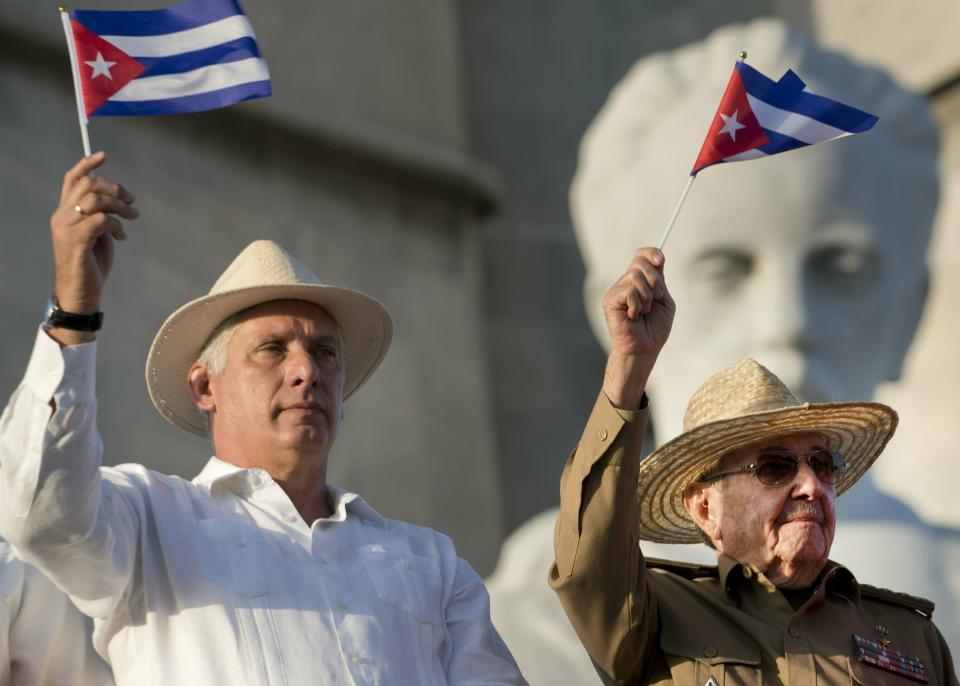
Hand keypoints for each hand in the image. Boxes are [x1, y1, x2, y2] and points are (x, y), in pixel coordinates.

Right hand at [49, 152, 137, 343]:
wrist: (81, 294)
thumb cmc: (91, 266)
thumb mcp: (98, 236)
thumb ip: (102, 216)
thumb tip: (120, 200)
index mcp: (64, 213)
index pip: (71, 179)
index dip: (87, 164)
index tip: (104, 155)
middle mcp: (61, 217)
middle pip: (88, 185)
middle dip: (115, 188)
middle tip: (132, 200)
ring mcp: (65, 228)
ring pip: (95, 200)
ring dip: (120, 206)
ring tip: (132, 217)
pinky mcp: (75, 241)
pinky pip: (101, 220)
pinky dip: (116, 225)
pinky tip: (122, 237)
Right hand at [601, 248, 674, 408]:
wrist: (644, 349)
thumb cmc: (654, 328)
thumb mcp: (663, 299)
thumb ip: (660, 279)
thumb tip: (658, 257)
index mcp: (639, 281)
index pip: (641, 255)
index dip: (651, 253)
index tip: (661, 260)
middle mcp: (625, 283)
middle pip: (640, 263)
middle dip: (655, 281)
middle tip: (655, 300)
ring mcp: (616, 291)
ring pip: (636, 277)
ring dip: (648, 297)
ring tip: (644, 312)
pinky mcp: (610, 300)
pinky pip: (629, 291)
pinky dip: (638, 305)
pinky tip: (634, 316)